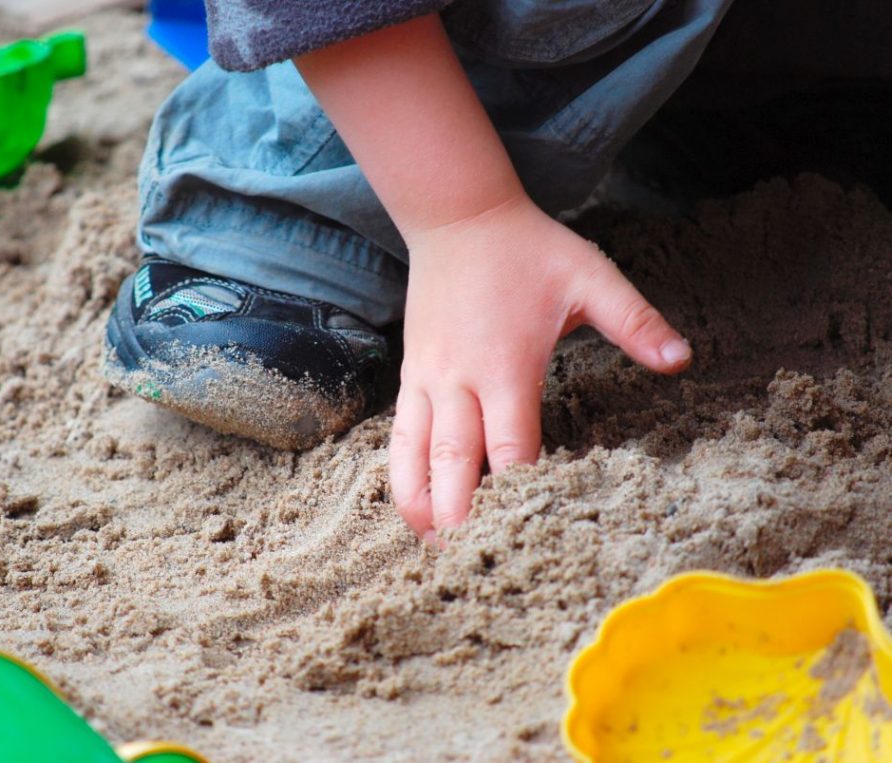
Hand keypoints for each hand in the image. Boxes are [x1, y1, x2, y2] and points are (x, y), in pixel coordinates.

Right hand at [390, 196, 691, 542]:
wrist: (456, 216)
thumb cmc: (527, 250)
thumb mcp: (589, 275)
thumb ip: (636, 320)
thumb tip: (682, 360)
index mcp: (506, 364)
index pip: (512, 447)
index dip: (521, 495)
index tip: (534, 537)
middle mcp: (458, 379)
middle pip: (455, 464)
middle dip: (460, 518)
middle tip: (472, 566)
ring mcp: (427, 379)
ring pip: (413, 455)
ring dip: (420, 504)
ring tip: (431, 548)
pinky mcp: (410, 376)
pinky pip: (399, 436)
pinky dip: (402, 475)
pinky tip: (411, 505)